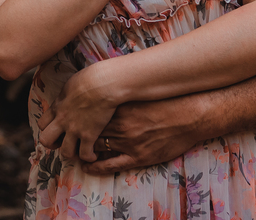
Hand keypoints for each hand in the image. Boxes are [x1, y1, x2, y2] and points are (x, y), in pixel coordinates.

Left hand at [36, 65, 119, 162]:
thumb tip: (66, 96)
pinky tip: (93, 154)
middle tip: (62, 143)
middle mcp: (62, 120)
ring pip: (65, 152)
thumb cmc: (90, 78)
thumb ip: (65, 95)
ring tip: (79, 151)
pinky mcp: (89, 136)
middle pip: (46, 140)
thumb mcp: (70, 84)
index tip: (56, 129)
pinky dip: (89, 157)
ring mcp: (75, 129)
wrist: (104, 84)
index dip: (47, 129)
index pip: (41, 124)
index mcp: (57, 107)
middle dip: (52, 144)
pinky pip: (85, 154)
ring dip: (72, 153)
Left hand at [80, 97, 203, 175]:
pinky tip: (87, 166)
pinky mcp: (137, 157)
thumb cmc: (167, 102)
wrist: (190, 116)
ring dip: (83, 150)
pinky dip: (95, 167)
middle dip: (77, 133)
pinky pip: (110, 165)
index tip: (71, 117)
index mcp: (121, 109)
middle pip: (90, 131)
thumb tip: (108, 88)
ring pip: (96, 148)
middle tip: (66, 135)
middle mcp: (121, 126)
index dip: (79, 117)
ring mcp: (128, 143)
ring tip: (73, 151)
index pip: (91, 114)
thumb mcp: (141, 94)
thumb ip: (123, 95)